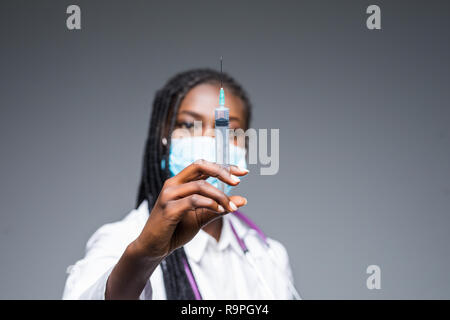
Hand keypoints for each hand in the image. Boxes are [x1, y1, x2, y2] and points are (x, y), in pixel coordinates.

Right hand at [133, 159, 248, 258]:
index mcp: (180, 182)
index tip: (243, 172)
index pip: (204, 166)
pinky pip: (193, 200)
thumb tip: (243, 200)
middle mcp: (173, 183)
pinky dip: (210, 204)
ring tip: (231, 208)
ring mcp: (169, 195)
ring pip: (200, 185)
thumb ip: (219, 208)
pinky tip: (220, 210)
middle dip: (221, 171)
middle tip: (238, 182)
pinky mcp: (168, 209)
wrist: (154, 248)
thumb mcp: (201, 217)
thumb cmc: (176, 230)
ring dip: (220, 196)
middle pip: (200, 166)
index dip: (224, 167)